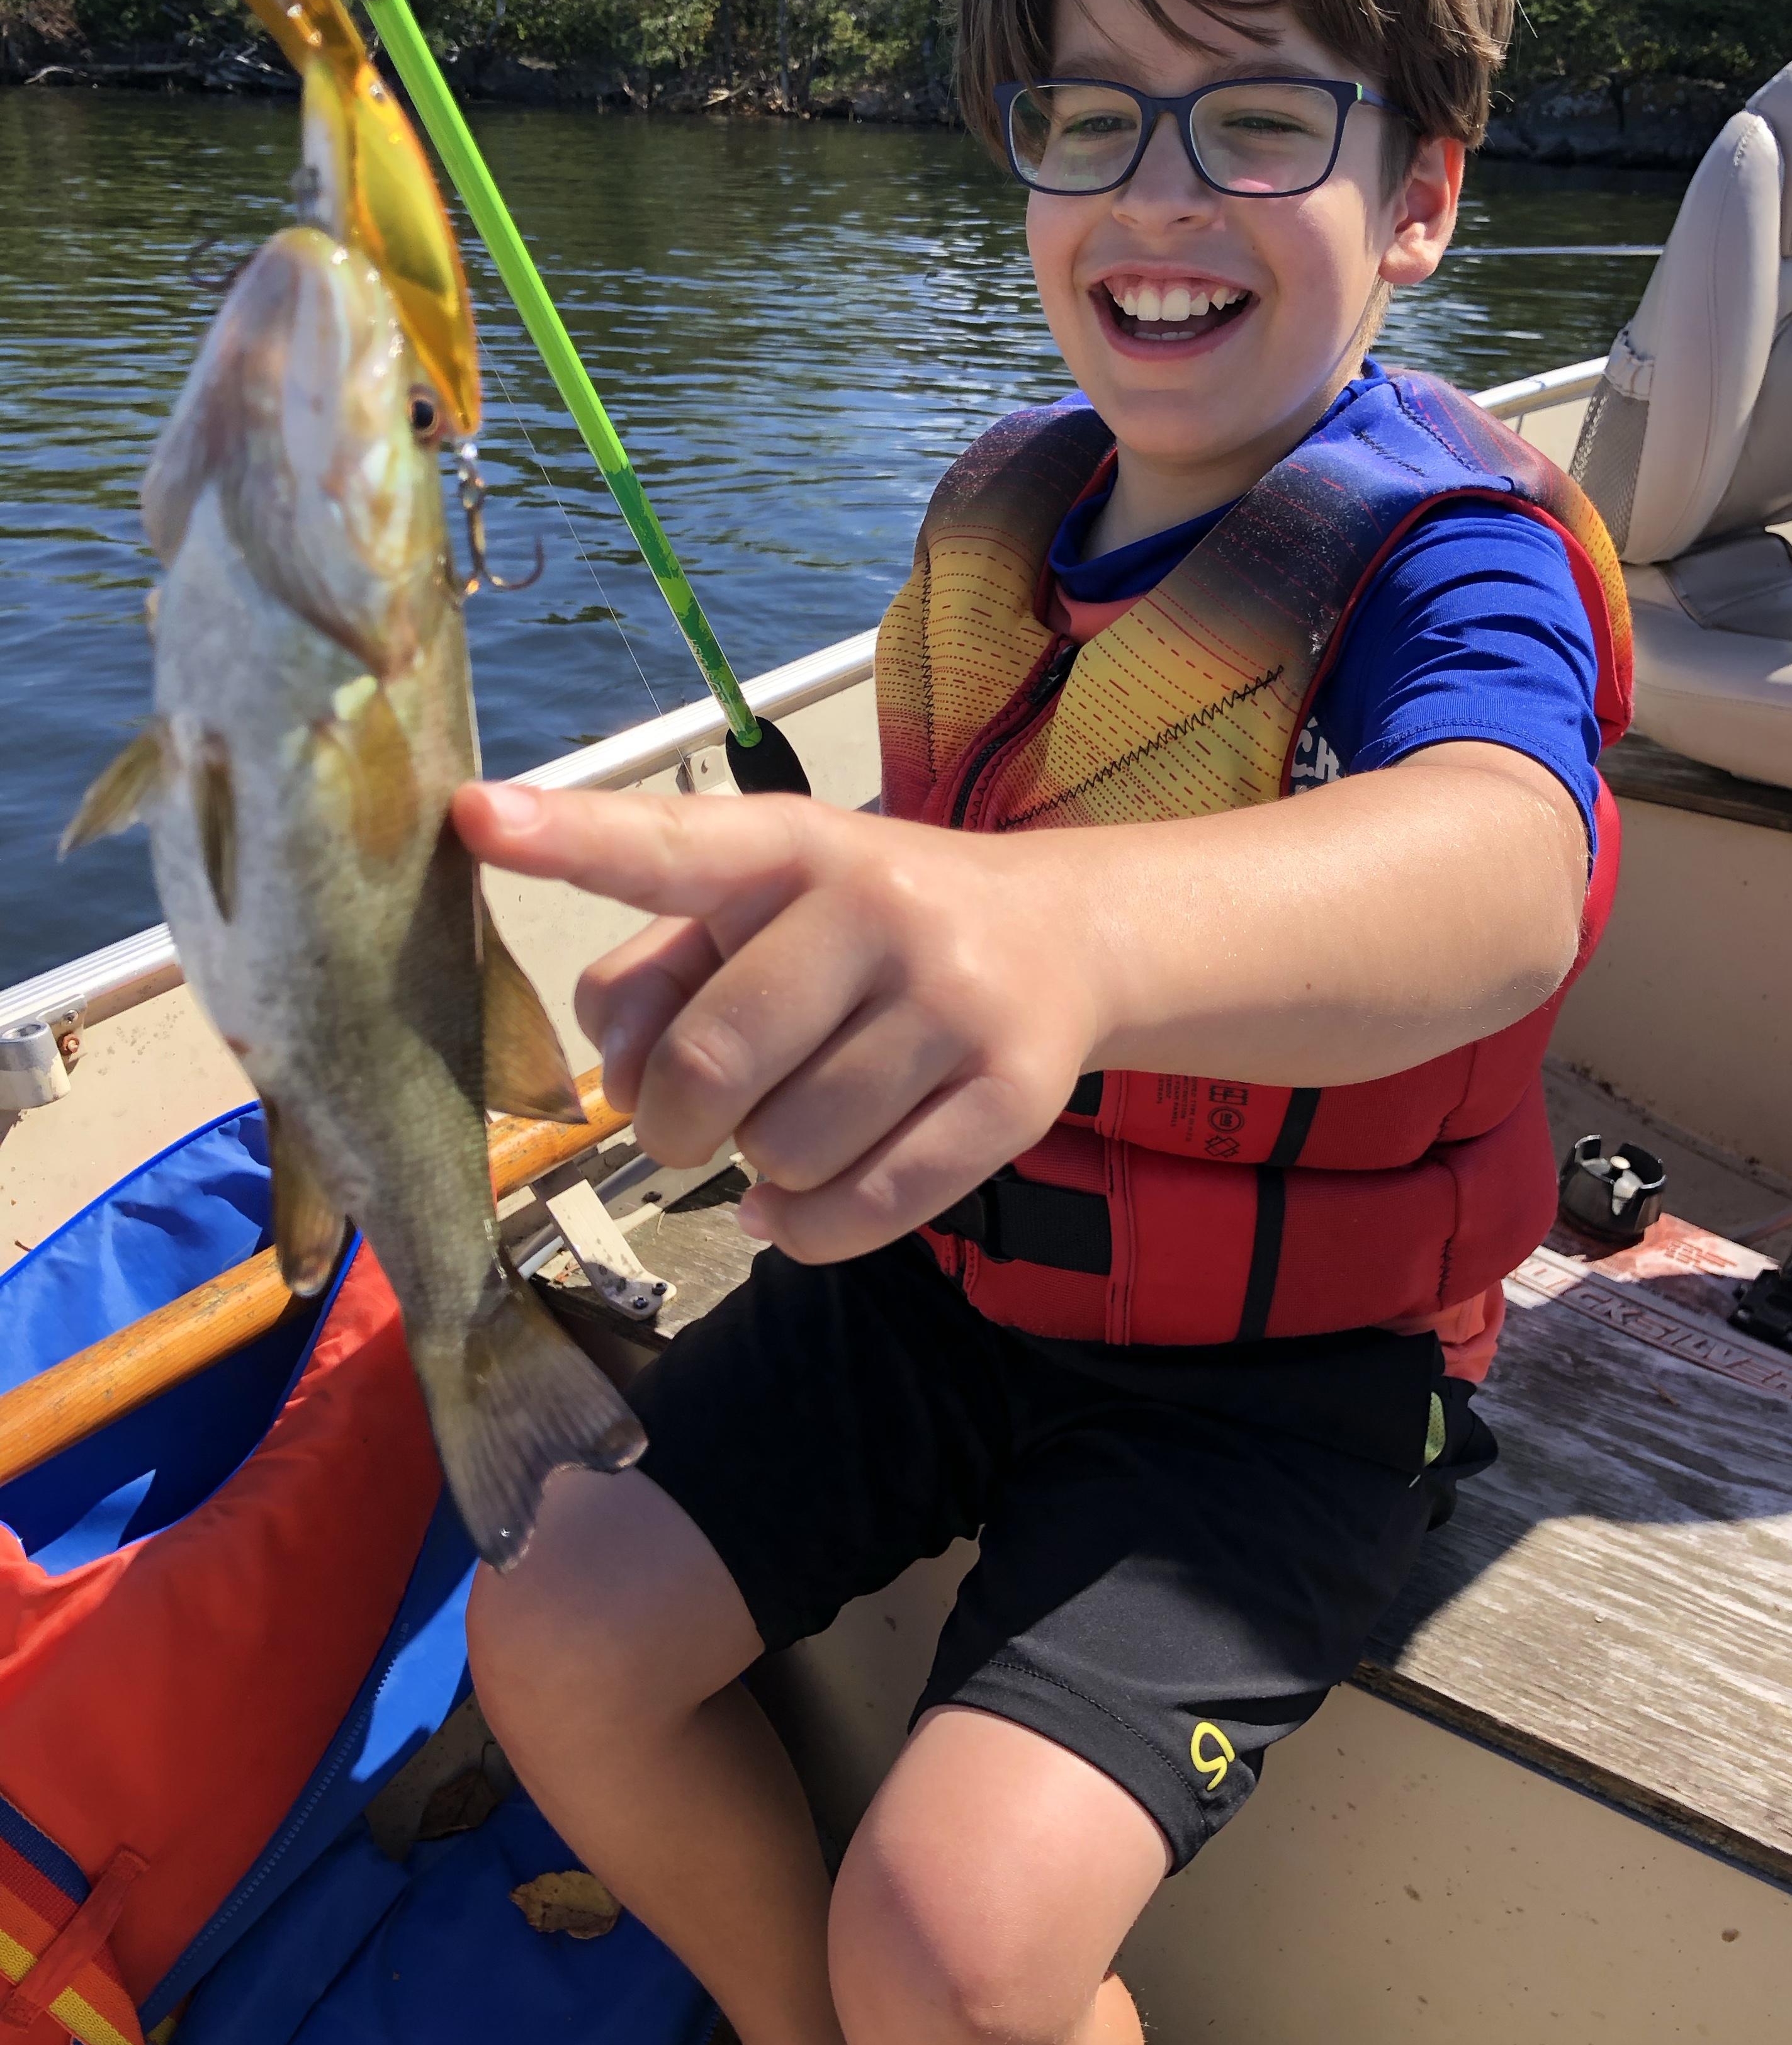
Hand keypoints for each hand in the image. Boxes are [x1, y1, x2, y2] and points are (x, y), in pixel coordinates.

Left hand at [452, 783, 1101, 1262]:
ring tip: (792, 1123)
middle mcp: (878, 907)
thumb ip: (648, 978)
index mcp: (792, 846)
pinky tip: (804, 1199)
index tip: (475, 817)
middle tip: (693, 1119)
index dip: (569, 836)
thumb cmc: (862, 932)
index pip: (671, 844)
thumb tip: (612, 1089)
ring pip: (787, 1151)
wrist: (1064, 937)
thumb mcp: (756, 915)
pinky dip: (809, 1227)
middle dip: (675, 1122)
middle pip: (711, 1062)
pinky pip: (864, 1209)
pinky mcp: (1013, 1095)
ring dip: (758, 1167)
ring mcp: (955, 1001)